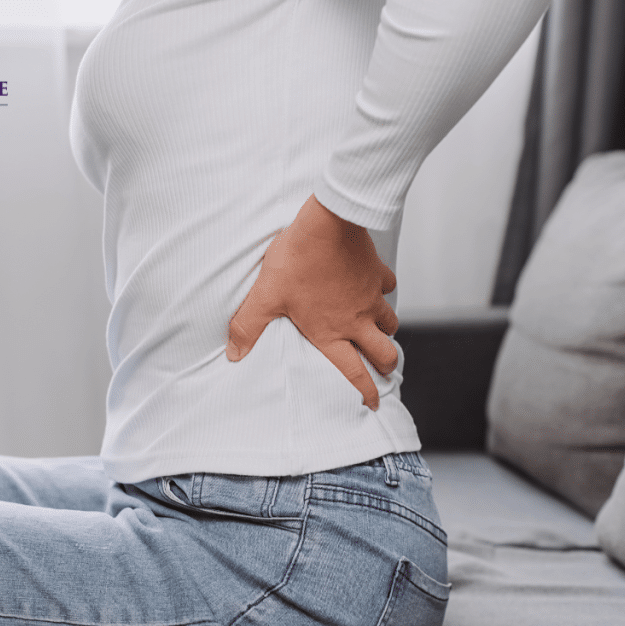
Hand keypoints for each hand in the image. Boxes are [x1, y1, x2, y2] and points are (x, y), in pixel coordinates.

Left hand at [226, 194, 398, 410]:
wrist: (327, 224)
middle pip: (383, 352)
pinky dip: (384, 290)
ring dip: (386, 330)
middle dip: (386, 364)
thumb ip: (248, 327)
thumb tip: (234, 354)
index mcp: (330, 332)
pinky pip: (387, 286)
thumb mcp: (265, 296)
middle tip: (384, 368)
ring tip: (380, 330)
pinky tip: (375, 285)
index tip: (374, 402)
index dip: (365, 390)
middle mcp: (356, 319)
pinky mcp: (376, 273)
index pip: (352, 370)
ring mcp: (370, 297)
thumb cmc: (297, 260)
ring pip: (390, 321)